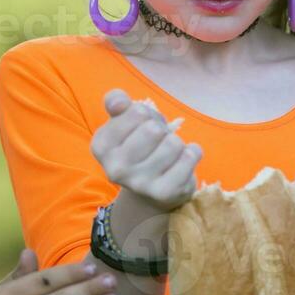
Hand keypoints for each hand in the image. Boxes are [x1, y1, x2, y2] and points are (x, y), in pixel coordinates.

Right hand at [91, 90, 201, 212]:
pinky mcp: (165, 193)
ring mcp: (140, 184)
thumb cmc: (138, 146)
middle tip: (156, 142)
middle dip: (161, 130)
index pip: (137, 112)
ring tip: (168, 154)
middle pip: (154, 129)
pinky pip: (190, 157)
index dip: (145, 115)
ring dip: (176, 143)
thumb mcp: (123, 121)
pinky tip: (182, 161)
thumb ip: (116, 102)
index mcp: (101, 146)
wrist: (149, 193)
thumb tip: (119, 102)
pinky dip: (193, 153)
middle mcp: (116, 169)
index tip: (140, 127)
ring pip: (173, 144)